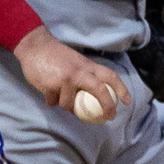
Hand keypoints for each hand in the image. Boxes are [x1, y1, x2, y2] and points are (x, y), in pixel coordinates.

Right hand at [14, 28, 131, 121]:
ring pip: (70, 104)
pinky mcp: (52, 85)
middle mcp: (80, 72)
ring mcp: (66, 79)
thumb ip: (84, 76)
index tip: (127, 102)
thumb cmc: (56, 56)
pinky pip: (53, 102)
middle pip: (99, 90)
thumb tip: (90, 98)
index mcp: (88, 66)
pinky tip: (47, 93)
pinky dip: (50, 101)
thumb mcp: (76, 62)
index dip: (121, 89)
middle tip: (109, 116)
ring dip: (65, 105)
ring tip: (59, 97)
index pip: (110, 76)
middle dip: (107, 105)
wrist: (36, 46)